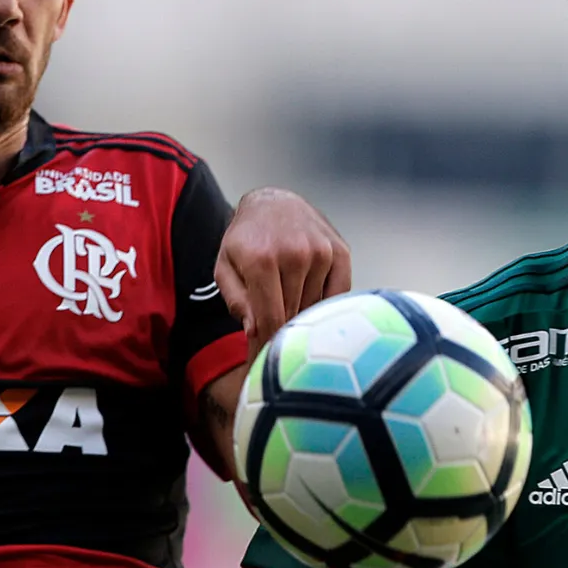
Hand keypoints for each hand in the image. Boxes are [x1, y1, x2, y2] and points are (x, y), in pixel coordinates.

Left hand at [215, 188, 349, 359]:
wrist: (275, 203)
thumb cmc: (246, 240)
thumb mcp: (226, 267)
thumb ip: (237, 301)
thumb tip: (256, 331)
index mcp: (261, 259)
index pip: (270, 319)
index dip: (268, 346)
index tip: (266, 364)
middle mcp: (295, 253)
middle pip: (294, 316)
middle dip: (283, 333)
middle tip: (276, 344)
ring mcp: (322, 252)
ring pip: (315, 308)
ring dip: (302, 316)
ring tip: (290, 309)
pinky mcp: (341, 252)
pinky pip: (338, 296)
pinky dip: (325, 306)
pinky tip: (310, 302)